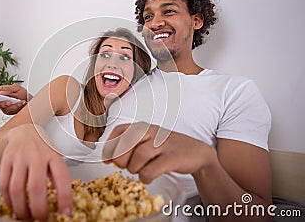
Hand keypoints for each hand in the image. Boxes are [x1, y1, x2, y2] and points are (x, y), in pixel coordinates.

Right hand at [0, 84, 28, 114]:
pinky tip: (22, 103)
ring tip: (21, 101)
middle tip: (9, 101)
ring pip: (4, 109)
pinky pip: (11, 111)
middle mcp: (0, 100)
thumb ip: (8, 89)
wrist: (29, 100)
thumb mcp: (16, 88)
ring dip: (14, 105)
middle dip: (1, 104)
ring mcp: (4, 106)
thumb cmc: (22, 93)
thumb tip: (0, 92)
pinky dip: (17, 107)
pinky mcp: (9, 111)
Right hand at [0, 124, 71, 220]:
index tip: (65, 213)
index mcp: (53, 156)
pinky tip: (13, 206)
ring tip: (26, 217)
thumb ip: (59, 179)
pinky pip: (4, 185)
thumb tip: (64, 207)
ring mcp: (19, 157)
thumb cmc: (43, 149)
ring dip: (21, 208)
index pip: (62, 178)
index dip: (64, 198)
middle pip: (36, 186)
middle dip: (38, 209)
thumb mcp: (56, 160)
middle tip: (41, 220)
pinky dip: (8, 201)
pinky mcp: (5, 161)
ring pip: (16, 189)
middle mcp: (36, 155)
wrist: (24, 132)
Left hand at [102, 122, 216, 182]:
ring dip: (134, 169)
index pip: (120, 131)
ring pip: (138, 157)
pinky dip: (145, 177)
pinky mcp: (172, 158)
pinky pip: (151, 170)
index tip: (107, 159)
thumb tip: (108, 158)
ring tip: (139, 171)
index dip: (110, 146)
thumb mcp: (148, 142)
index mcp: (144, 127)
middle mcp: (152, 132)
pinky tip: (148, 177)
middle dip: (121, 159)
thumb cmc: (167, 149)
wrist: (197, 153)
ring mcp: (163, 144)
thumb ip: (129, 147)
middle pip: (126, 143)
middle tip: (125, 167)